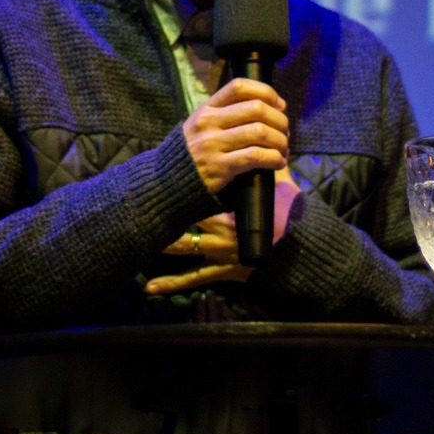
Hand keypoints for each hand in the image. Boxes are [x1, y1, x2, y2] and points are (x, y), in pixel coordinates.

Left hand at [145, 167, 303, 295]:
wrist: (299, 253)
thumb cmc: (290, 221)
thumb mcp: (280, 193)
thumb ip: (270, 172)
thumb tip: (271, 145)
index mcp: (232, 210)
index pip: (202, 194)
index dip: (184, 186)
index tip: (164, 175)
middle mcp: (220, 231)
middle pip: (185, 218)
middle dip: (164, 211)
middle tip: (137, 203)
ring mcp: (217, 253)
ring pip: (183, 248)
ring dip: (160, 243)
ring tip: (133, 240)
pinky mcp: (219, 272)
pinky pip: (192, 279)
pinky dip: (171, 283)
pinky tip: (149, 288)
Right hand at [181, 77, 288, 194]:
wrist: (168, 182)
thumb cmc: (194, 152)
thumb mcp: (202, 125)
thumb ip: (226, 113)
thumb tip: (269, 106)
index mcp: (206, 109)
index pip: (239, 86)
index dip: (265, 91)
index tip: (279, 105)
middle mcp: (209, 123)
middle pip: (256, 108)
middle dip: (279, 120)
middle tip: (285, 131)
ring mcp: (213, 144)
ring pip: (260, 132)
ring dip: (280, 141)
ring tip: (284, 149)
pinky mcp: (220, 167)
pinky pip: (256, 156)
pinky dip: (274, 158)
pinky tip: (278, 162)